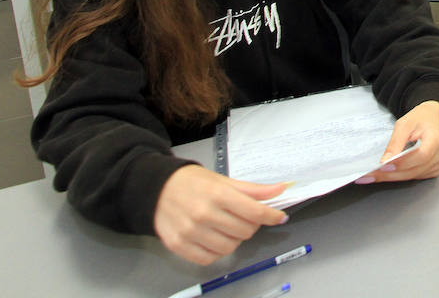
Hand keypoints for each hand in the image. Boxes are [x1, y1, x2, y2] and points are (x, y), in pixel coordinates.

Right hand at [153, 166, 287, 265]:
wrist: (158, 189)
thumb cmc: (193, 183)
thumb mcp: (224, 181)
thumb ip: (253, 189)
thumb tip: (280, 189)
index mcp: (218, 194)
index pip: (255, 212)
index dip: (272, 216)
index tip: (279, 216)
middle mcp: (204, 214)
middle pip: (245, 231)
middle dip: (251, 225)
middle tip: (244, 217)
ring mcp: (190, 232)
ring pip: (230, 247)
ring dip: (235, 239)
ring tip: (227, 227)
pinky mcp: (179, 246)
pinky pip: (210, 258)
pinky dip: (217, 251)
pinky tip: (214, 238)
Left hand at [357, 101, 438, 183]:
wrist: (434, 118)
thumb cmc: (420, 118)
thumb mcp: (404, 124)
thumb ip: (395, 143)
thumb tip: (385, 162)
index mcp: (436, 139)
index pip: (420, 156)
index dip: (402, 163)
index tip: (384, 166)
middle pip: (415, 170)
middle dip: (391, 174)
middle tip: (371, 175)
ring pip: (413, 176)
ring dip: (394, 176)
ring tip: (376, 175)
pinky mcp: (435, 169)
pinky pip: (416, 176)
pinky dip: (402, 175)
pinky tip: (390, 173)